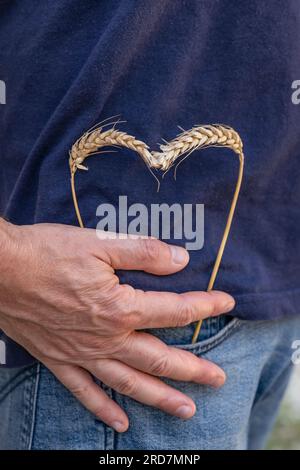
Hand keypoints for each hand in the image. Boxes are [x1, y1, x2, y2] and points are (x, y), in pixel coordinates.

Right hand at [0, 219, 234, 431]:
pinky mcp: (58, 359)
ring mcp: (81, 354)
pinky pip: (84, 392)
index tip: (226, 303)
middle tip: (218, 380)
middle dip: (193, 370)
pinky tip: (121, 423)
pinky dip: (103, 410)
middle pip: (159, 359)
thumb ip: (144, 252)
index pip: (174, 311)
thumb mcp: (100, 243)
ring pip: (129, 383)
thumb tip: (181, 259)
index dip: (205, 306)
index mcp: (119, 307)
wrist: (0, 268)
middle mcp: (105, 338)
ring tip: (187, 410)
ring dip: (160, 397)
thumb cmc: (47, 252)